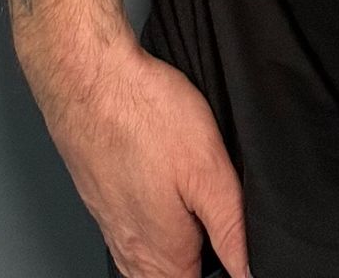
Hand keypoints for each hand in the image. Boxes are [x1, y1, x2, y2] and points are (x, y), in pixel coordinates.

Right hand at [32, 33, 251, 277]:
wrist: (88, 80)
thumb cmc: (145, 116)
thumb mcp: (208, 170)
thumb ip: (232, 228)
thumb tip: (250, 272)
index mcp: (164, 255)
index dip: (226, 270)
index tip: (235, 246)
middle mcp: (133, 252)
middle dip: (200, 262)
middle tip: (220, 230)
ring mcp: (113, 228)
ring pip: (149, 263)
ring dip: (176, 251)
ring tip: (198, 218)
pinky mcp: (103, 201)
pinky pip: (133, 235)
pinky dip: (156, 228)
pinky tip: (168, 197)